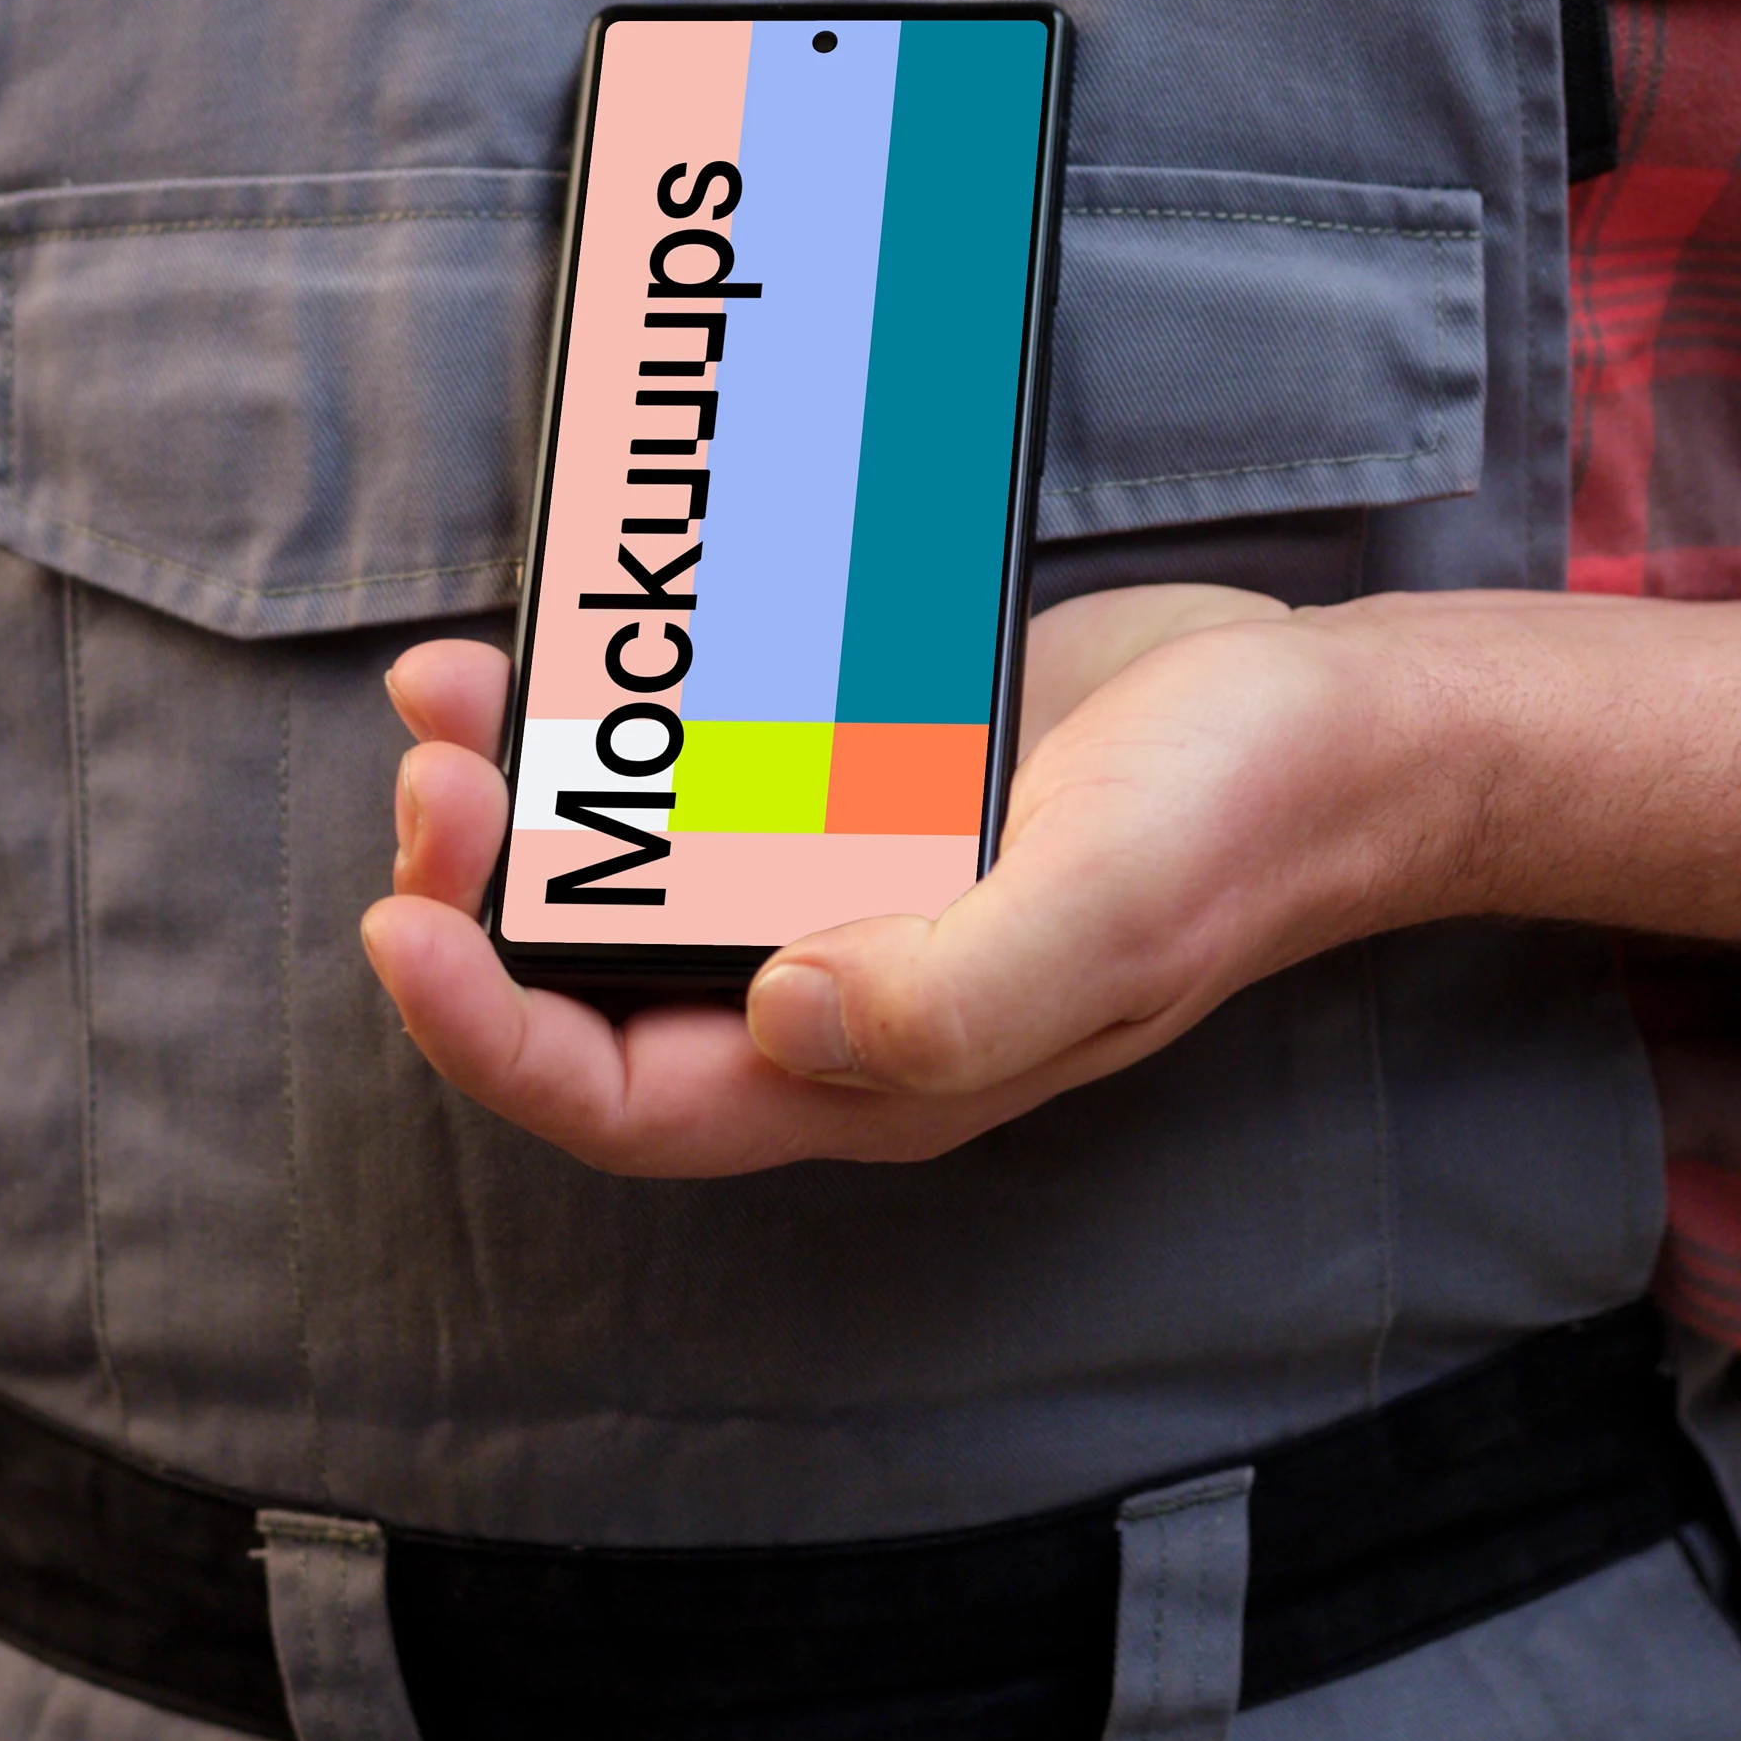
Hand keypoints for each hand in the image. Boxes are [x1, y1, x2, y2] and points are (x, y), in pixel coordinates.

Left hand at [359, 583, 1740, 1179]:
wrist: (1338, 724)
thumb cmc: (1235, 828)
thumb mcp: (1103, 910)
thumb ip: (950, 994)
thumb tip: (776, 1027)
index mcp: (863, 1069)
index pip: (617, 1098)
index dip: (484, 1033)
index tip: (402, 914)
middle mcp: (821, 993)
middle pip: (580, 986)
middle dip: (469, 891)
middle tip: (431, 767)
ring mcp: (830, 882)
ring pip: (612, 872)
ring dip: (509, 796)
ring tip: (441, 696)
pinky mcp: (846, 776)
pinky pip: (681, 763)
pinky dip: (600, 714)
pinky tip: (545, 642)